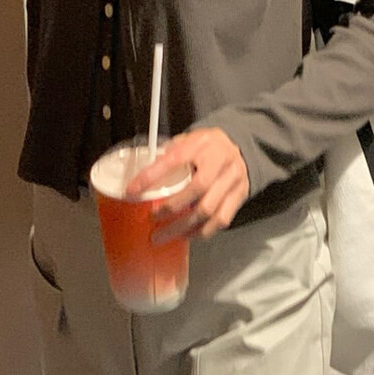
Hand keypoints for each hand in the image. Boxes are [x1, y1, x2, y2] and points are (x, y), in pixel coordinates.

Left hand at [127, 129, 249, 242]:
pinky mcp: (240, 195)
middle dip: (171, 208)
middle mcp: (220, 161)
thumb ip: (168, 154)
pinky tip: (187, 234)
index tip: (132, 191)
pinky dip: (202, 231)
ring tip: (165, 234)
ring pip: (208, 209)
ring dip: (183, 226)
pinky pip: (221, 219)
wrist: (241, 147)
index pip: (173, 160)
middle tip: (153, 218)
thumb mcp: (187, 140)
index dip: (151, 177)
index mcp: (202, 144)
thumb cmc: (208, 146)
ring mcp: (233, 179)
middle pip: (196, 189)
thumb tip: (142, 177)